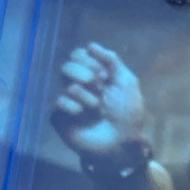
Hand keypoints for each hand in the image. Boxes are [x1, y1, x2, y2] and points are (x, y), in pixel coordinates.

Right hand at [50, 43, 147, 160]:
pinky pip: (60, 102)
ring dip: (87, 95)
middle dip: (86, 74)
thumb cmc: (128, 115)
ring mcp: (70, 102)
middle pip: (68, 65)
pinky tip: (84, 115)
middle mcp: (80, 87)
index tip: (104, 74)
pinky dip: (74, 107)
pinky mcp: (61, 117)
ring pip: (68, 84)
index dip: (89, 60)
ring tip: (98, 109)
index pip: (79, 55)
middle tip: (100, 87)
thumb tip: (91, 45)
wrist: (123, 143)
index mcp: (95, 77)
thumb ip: (112, 60)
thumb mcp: (127, 83)